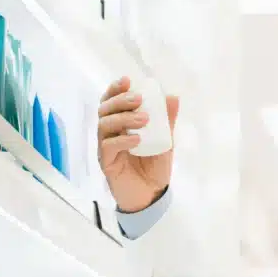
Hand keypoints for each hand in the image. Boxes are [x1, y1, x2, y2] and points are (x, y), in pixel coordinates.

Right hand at [96, 76, 179, 212]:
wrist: (152, 195)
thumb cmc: (154, 167)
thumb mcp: (165, 141)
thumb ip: (167, 121)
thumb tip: (173, 97)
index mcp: (120, 124)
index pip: (112, 101)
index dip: (115, 89)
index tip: (127, 80)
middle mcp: (109, 133)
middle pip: (105, 109)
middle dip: (120, 101)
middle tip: (139, 100)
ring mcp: (106, 147)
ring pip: (104, 125)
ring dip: (124, 118)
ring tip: (143, 120)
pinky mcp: (106, 163)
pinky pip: (108, 147)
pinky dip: (122, 140)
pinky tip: (137, 139)